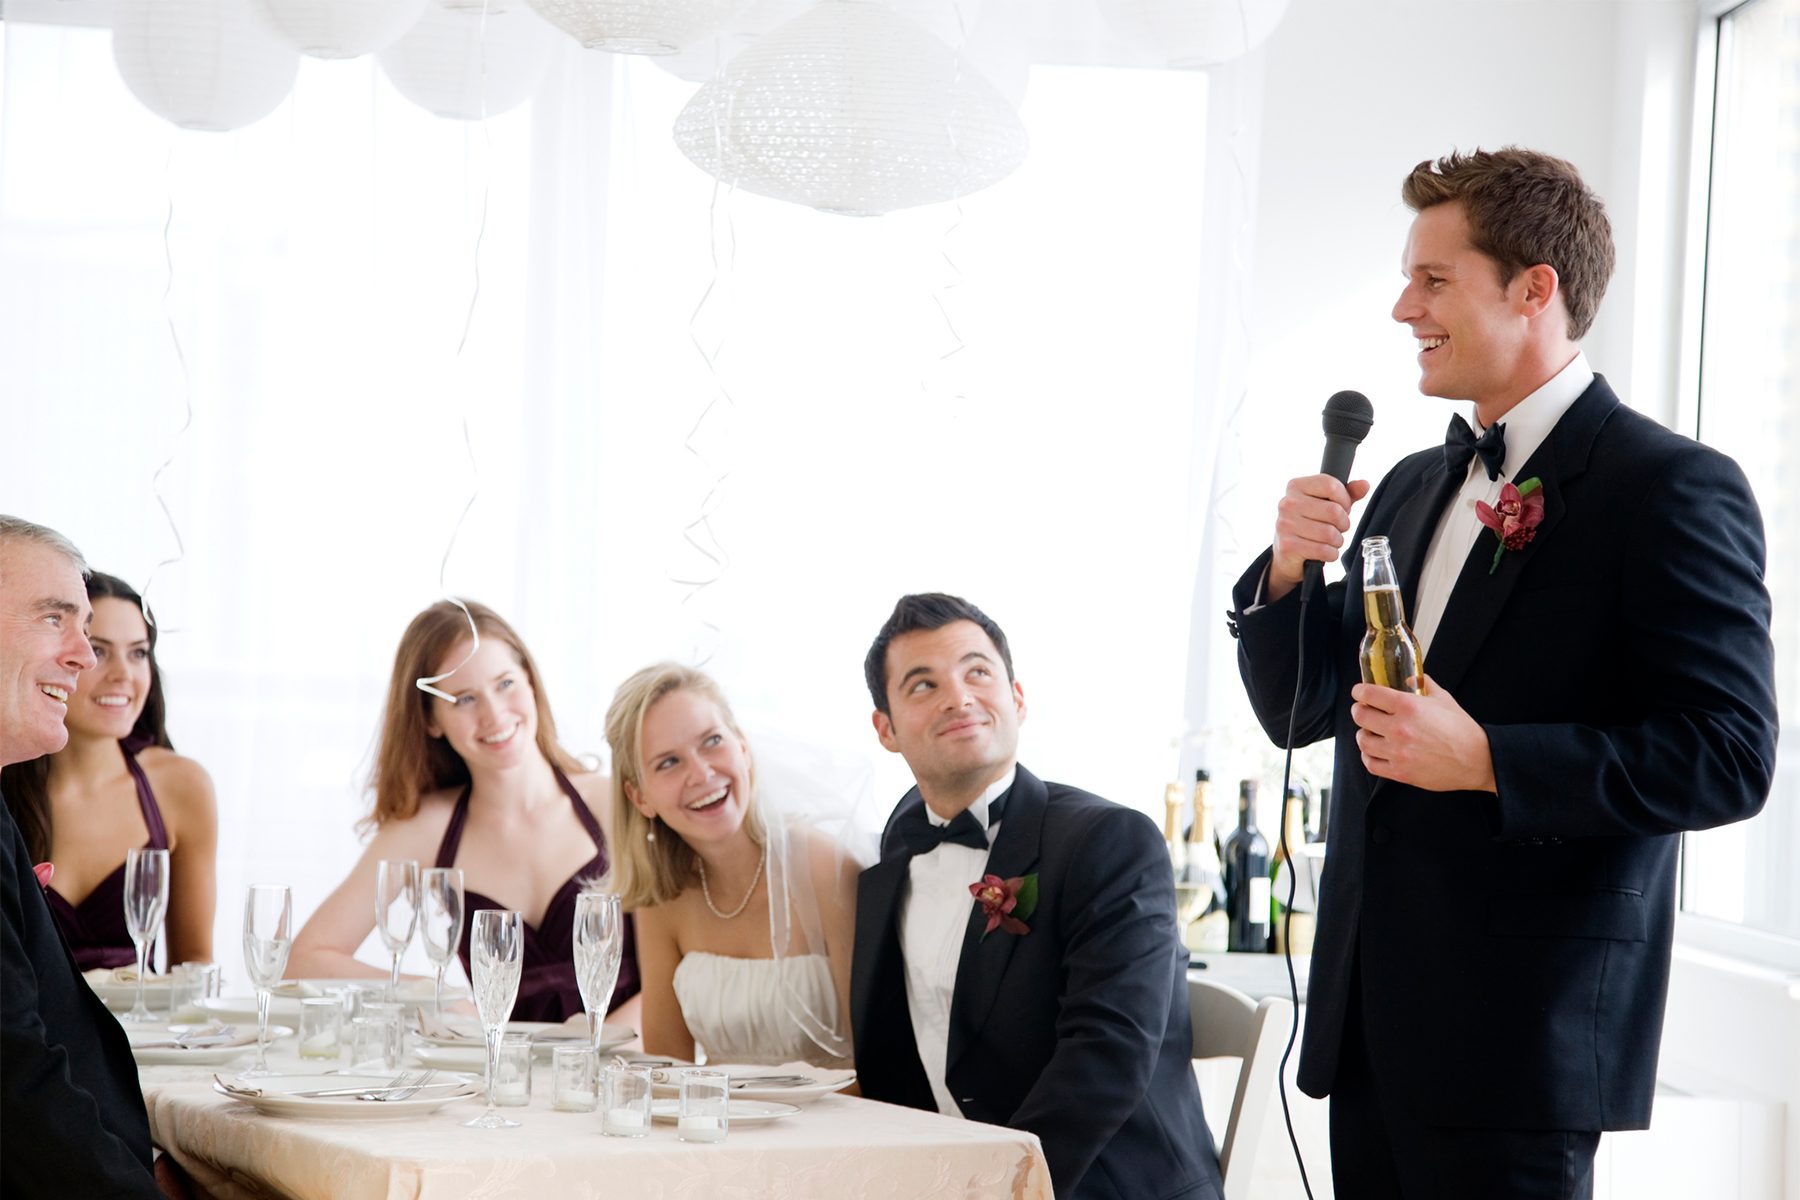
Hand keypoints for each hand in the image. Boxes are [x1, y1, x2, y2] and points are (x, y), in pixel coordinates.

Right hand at [1267, 474, 1371, 602]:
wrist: (1287, 551)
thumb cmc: (1311, 522)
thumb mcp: (1328, 503)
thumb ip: (1348, 493)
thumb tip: (1364, 485)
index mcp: (1296, 486)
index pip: (1331, 485)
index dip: (1344, 499)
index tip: (1342, 508)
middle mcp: (1287, 503)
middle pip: (1333, 511)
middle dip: (1343, 523)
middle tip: (1337, 527)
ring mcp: (1285, 524)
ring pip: (1330, 533)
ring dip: (1337, 540)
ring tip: (1331, 540)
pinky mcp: (1287, 545)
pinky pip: (1323, 550)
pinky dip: (1330, 554)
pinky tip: (1325, 551)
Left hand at [1350, 674, 1495, 792]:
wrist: (1477, 760)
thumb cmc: (1461, 730)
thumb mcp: (1443, 699)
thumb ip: (1423, 685)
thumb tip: (1409, 677)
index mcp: (1409, 707)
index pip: (1370, 694)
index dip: (1359, 691)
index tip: (1358, 692)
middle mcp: (1400, 729)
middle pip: (1360, 716)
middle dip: (1359, 710)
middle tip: (1362, 710)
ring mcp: (1398, 752)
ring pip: (1362, 740)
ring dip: (1363, 734)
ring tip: (1369, 731)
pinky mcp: (1400, 772)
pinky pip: (1370, 763)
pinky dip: (1368, 756)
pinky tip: (1374, 751)